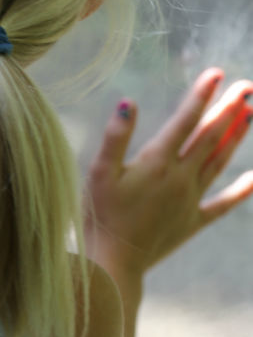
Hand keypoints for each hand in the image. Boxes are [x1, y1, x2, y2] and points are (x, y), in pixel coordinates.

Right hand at [84, 67, 252, 279]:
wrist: (114, 263)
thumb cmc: (100, 216)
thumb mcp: (98, 173)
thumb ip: (115, 137)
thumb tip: (128, 102)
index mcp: (156, 163)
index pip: (185, 120)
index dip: (201, 95)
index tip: (217, 73)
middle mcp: (180, 178)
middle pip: (210, 137)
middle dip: (229, 109)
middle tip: (246, 87)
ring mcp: (190, 200)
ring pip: (219, 162)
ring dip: (236, 137)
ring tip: (251, 114)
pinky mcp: (192, 221)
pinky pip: (222, 203)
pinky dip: (241, 190)